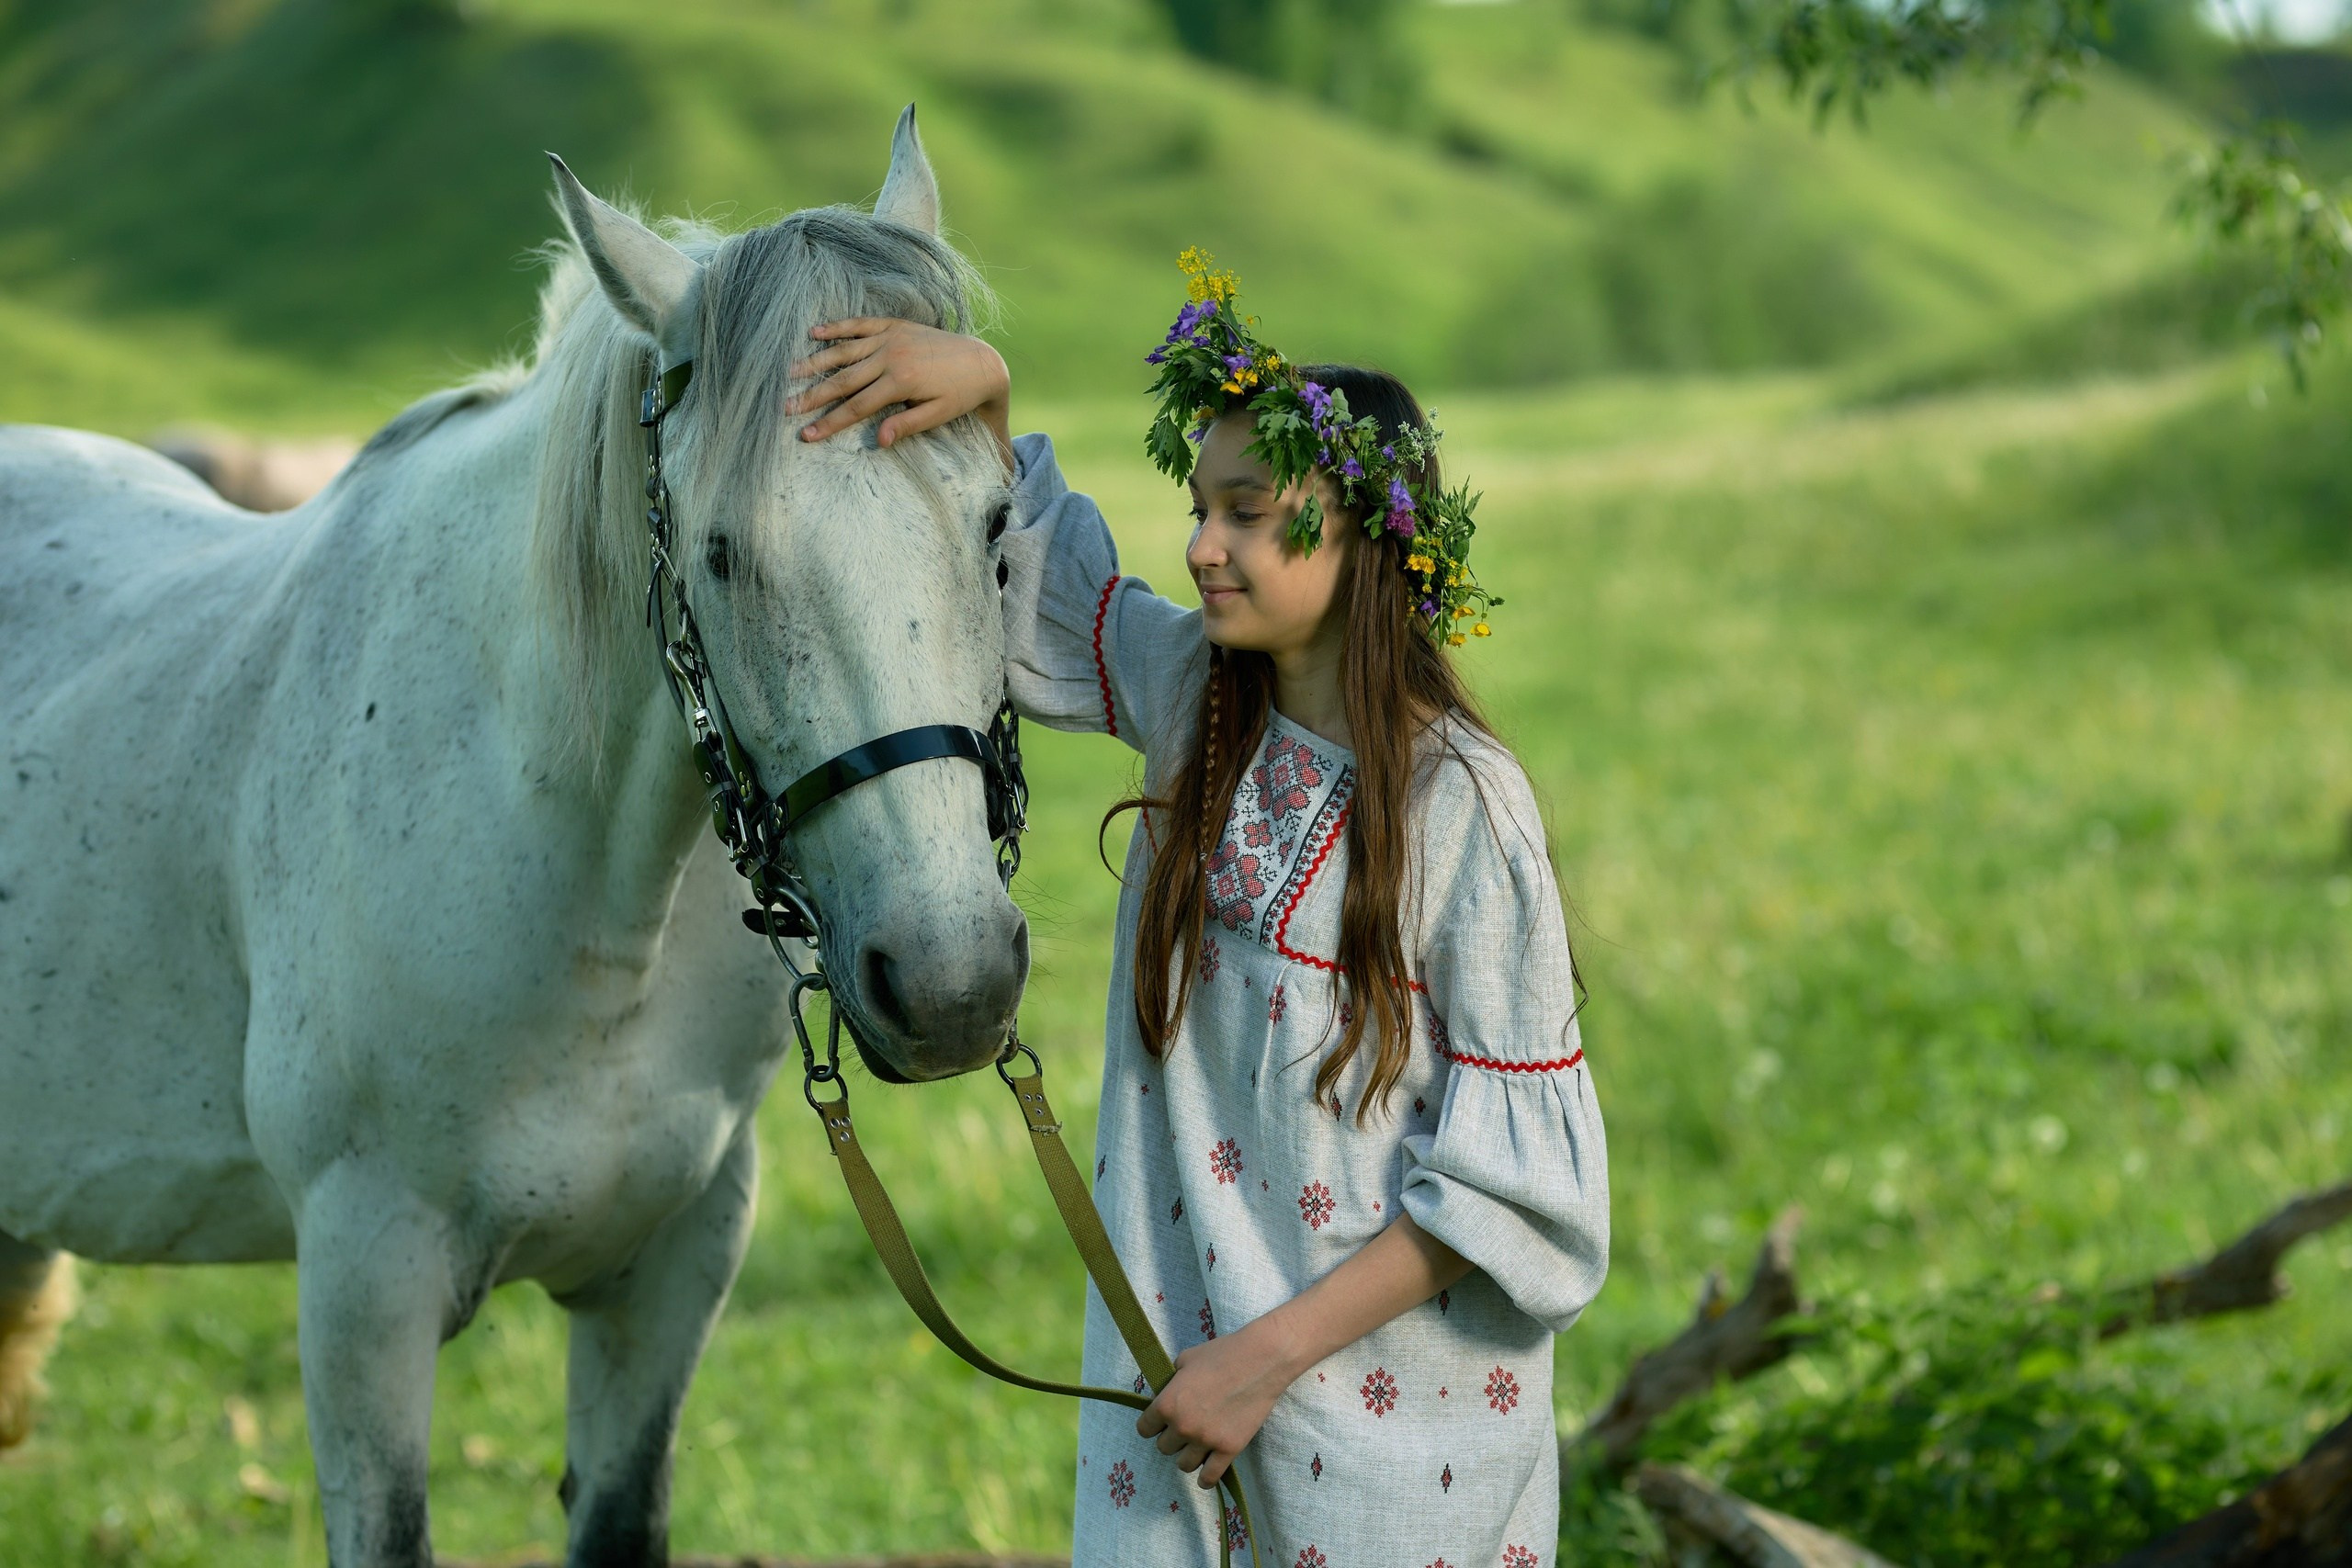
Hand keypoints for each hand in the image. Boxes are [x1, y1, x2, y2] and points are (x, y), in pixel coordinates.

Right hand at [786, 317, 1010, 465]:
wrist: (981, 361)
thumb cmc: (960, 394)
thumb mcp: (938, 414)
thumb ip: (908, 425)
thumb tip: (880, 441)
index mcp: (901, 381)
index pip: (857, 406)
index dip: (830, 422)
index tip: (807, 435)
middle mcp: (892, 355)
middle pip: (844, 379)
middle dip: (813, 395)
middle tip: (786, 407)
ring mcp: (891, 337)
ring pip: (845, 350)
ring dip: (816, 361)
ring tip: (789, 372)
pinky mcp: (895, 325)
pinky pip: (860, 324)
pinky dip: (837, 327)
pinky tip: (814, 332)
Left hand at [1136, 1317, 1301, 1489]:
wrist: (1260, 1360)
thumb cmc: (1222, 1354)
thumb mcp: (1185, 1360)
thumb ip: (1172, 1381)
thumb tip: (1168, 1393)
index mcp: (1167, 1403)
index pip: (1144, 1429)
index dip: (1152, 1424)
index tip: (1161, 1422)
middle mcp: (1182, 1426)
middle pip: (1163, 1448)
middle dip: (1172, 1438)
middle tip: (1185, 1428)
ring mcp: (1206, 1440)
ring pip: (1183, 1465)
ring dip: (1188, 1456)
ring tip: (1196, 1447)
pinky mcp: (1229, 1449)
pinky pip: (1210, 1477)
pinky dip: (1205, 1479)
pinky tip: (1205, 1475)